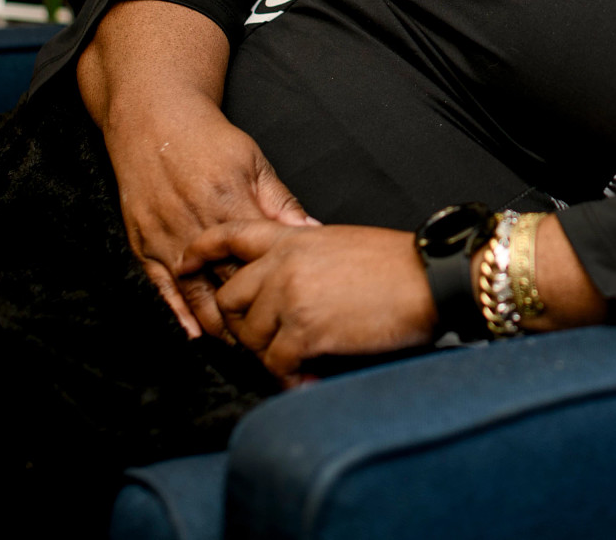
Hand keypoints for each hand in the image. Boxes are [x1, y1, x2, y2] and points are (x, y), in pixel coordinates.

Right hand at [76, 0, 312, 339]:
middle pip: (227, 284)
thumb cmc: (209, 139)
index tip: (299, 313)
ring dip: (218, 323)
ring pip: (194, 293)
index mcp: (229, 205)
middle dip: (251, 317)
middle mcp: (195, 225)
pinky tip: (195, 335)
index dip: (277, 291)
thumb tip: (312, 231)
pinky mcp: (142, 242)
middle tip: (275, 343)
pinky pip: (161, 287)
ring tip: (243, 347)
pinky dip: (178, 312)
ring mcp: (166, 236)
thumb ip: (280, 202)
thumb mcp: (253, 162)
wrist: (152, 120)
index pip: (259, 261)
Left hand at [178, 222, 434, 384]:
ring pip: (249, 337)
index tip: (185, 264)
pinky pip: (276, 364)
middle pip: (229, 299)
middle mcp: (283, 264)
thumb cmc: (398, 265)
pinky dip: (289, 379)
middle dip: (240, 328)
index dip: (200, 251)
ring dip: (269, 357)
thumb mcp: (340, 245)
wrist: (431, 278)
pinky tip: (308, 380)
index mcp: (292, 238)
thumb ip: (303, 258)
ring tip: (295, 366)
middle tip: (265, 345)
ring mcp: (290, 297)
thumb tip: (284, 287)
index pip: (229, 236)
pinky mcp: (304, 330)